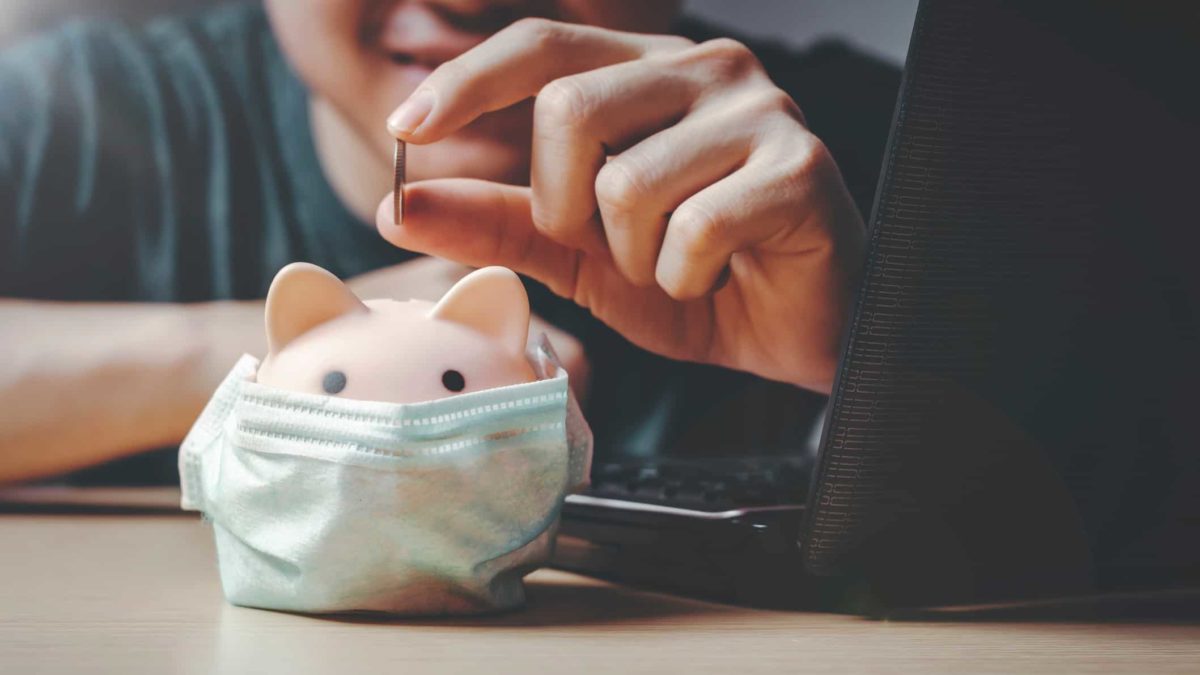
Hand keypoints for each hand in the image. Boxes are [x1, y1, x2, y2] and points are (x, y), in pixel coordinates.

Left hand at [377, 19, 864, 392]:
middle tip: (606, 248)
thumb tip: (396, 204)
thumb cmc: (693, 279)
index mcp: (649, 71)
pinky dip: (686, 278)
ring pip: (627, 182)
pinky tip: (719, 275)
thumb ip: (497, 222)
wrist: (795, 333)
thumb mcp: (577, 254)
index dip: (466, 80)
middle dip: (564, 206)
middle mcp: (706, 70)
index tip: (403, 128)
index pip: (543, 45)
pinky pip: (693, 229)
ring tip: (675, 265)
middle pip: (570, 107)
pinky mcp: (798, 167)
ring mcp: (760, 112)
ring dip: (634, 257)